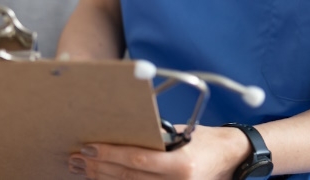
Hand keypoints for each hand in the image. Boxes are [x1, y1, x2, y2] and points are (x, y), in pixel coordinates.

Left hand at [68, 125, 248, 178]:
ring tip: (82, 168)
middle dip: (98, 167)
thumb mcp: (181, 134)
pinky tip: (102, 177)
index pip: (137, 160)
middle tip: (76, 157)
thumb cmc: (206, 140)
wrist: (233, 158)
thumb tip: (121, 133)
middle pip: (128, 177)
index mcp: (181, 166)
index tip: (88, 147)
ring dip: (102, 177)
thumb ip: (154, 139)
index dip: (110, 154)